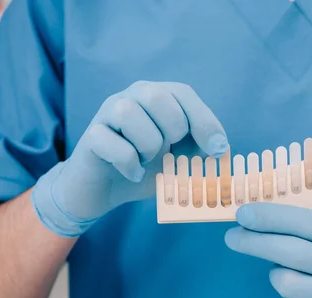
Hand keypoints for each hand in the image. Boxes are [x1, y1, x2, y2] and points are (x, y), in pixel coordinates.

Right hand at [32, 81, 227, 236]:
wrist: (104, 190)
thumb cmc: (146, 167)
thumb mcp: (180, 157)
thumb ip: (200, 149)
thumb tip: (220, 148)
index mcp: (157, 98)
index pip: (183, 92)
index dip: (204, 120)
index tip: (217, 149)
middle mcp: (130, 97)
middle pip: (156, 95)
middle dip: (172, 128)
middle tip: (169, 151)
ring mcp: (107, 114)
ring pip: (129, 113)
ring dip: (148, 145)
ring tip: (147, 160)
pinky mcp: (90, 137)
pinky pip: (112, 144)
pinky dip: (129, 164)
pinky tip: (133, 173)